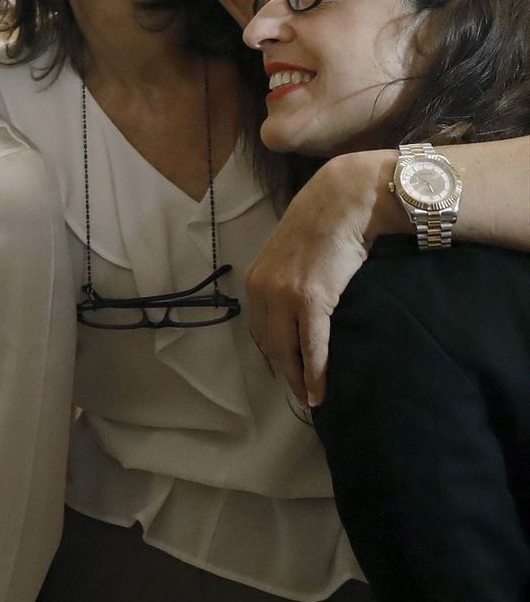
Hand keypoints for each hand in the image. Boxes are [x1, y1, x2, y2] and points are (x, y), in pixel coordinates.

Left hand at [245, 153, 380, 407]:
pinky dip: (315, 373)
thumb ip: (289, 281)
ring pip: (288, 350)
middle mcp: (263, 288)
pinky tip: (320, 392)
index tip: (287, 377)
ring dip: (299, 380)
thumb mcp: (294, 255)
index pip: (260, 329)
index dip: (275, 357)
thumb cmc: (326, 225)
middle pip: (271, 345)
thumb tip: (298, 310)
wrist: (344, 201)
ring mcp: (284, 294)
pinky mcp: (310, 298)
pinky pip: (311, 346)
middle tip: (301, 397)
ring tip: (312, 400)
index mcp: (256, 279)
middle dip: (285, 374)